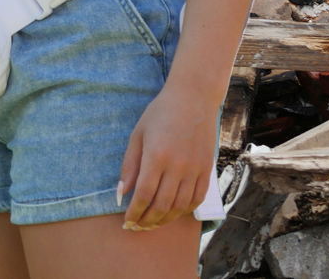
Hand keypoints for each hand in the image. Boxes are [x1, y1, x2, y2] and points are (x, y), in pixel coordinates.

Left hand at [119, 85, 218, 230]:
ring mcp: (195, 169)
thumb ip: (129, 165)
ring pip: (180, 206)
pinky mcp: (207, 170)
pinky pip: (197, 199)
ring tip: (152, 223)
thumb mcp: (138, 134)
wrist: (193, 99)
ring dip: (165, 219)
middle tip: (137, 227)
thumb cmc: (160, 113)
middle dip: (147, 220)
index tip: (126, 221)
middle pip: (162, 204)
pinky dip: (184, 211)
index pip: (144, 194)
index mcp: (157, 156)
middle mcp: (178, 166)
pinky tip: (172, 213)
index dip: (135, 212)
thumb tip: (121, 192)